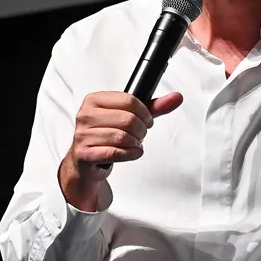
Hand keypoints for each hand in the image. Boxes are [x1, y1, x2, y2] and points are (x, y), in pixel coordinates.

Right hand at [58, 91, 182, 210]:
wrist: (86, 162)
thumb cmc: (107, 136)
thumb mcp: (129, 117)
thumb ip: (153, 107)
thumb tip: (177, 98)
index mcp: (94, 99)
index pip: (129, 100)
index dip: (145, 113)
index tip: (147, 121)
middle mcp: (85, 115)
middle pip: (128, 119)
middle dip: (141, 130)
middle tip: (140, 135)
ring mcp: (82, 134)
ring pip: (122, 137)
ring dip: (136, 144)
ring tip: (134, 145)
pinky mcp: (84, 153)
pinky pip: (115, 152)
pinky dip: (130, 154)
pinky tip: (131, 153)